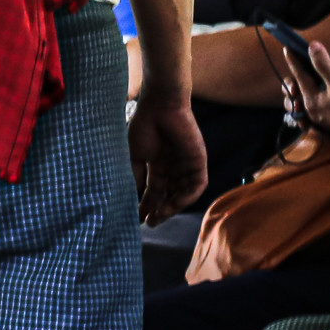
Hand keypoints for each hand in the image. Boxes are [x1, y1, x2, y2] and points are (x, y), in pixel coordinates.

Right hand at [128, 90, 208, 225]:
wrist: (161, 107)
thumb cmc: (145, 127)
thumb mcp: (135, 156)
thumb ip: (136, 176)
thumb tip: (130, 197)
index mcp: (157, 165)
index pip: (154, 191)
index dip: (146, 206)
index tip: (137, 219)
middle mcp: (172, 168)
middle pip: (168, 196)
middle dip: (159, 210)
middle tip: (150, 222)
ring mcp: (186, 165)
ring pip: (182, 194)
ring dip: (172, 207)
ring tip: (159, 216)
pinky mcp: (198, 162)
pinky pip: (196, 186)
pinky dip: (187, 197)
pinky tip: (175, 204)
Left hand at [285, 42, 329, 140]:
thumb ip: (323, 64)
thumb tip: (312, 46)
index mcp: (310, 100)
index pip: (298, 75)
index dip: (294, 60)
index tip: (287, 48)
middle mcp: (311, 111)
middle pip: (295, 92)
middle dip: (291, 80)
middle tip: (296, 68)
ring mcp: (318, 117)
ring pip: (301, 101)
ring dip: (298, 90)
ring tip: (300, 81)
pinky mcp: (328, 121)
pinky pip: (310, 109)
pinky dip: (308, 99)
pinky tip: (314, 93)